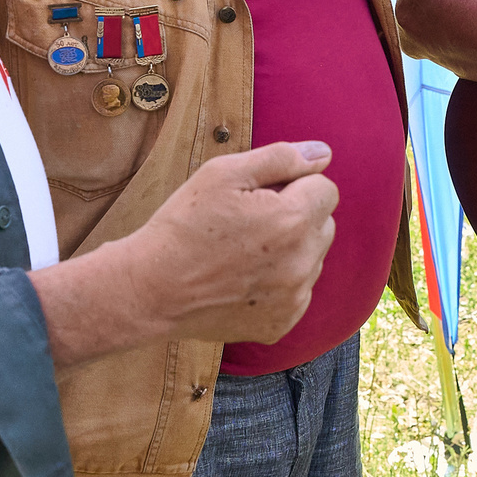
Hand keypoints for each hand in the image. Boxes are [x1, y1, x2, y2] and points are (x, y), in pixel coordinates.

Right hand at [125, 143, 339, 343]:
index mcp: (292, 220)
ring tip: (244, 251)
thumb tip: (323, 153)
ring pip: (313, 259)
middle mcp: (301, 262)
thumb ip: (280, 158)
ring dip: (292, 250)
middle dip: (298, 216)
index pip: (326, 189)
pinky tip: (244, 278)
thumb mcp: (223, 174)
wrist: (150, 291)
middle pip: (324, 224)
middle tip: (251, 221)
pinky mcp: (282, 323)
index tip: (261, 195)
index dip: (294, 185)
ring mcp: (293, 298)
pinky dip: (281, 283)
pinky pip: (299, 292)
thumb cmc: (183, 226)